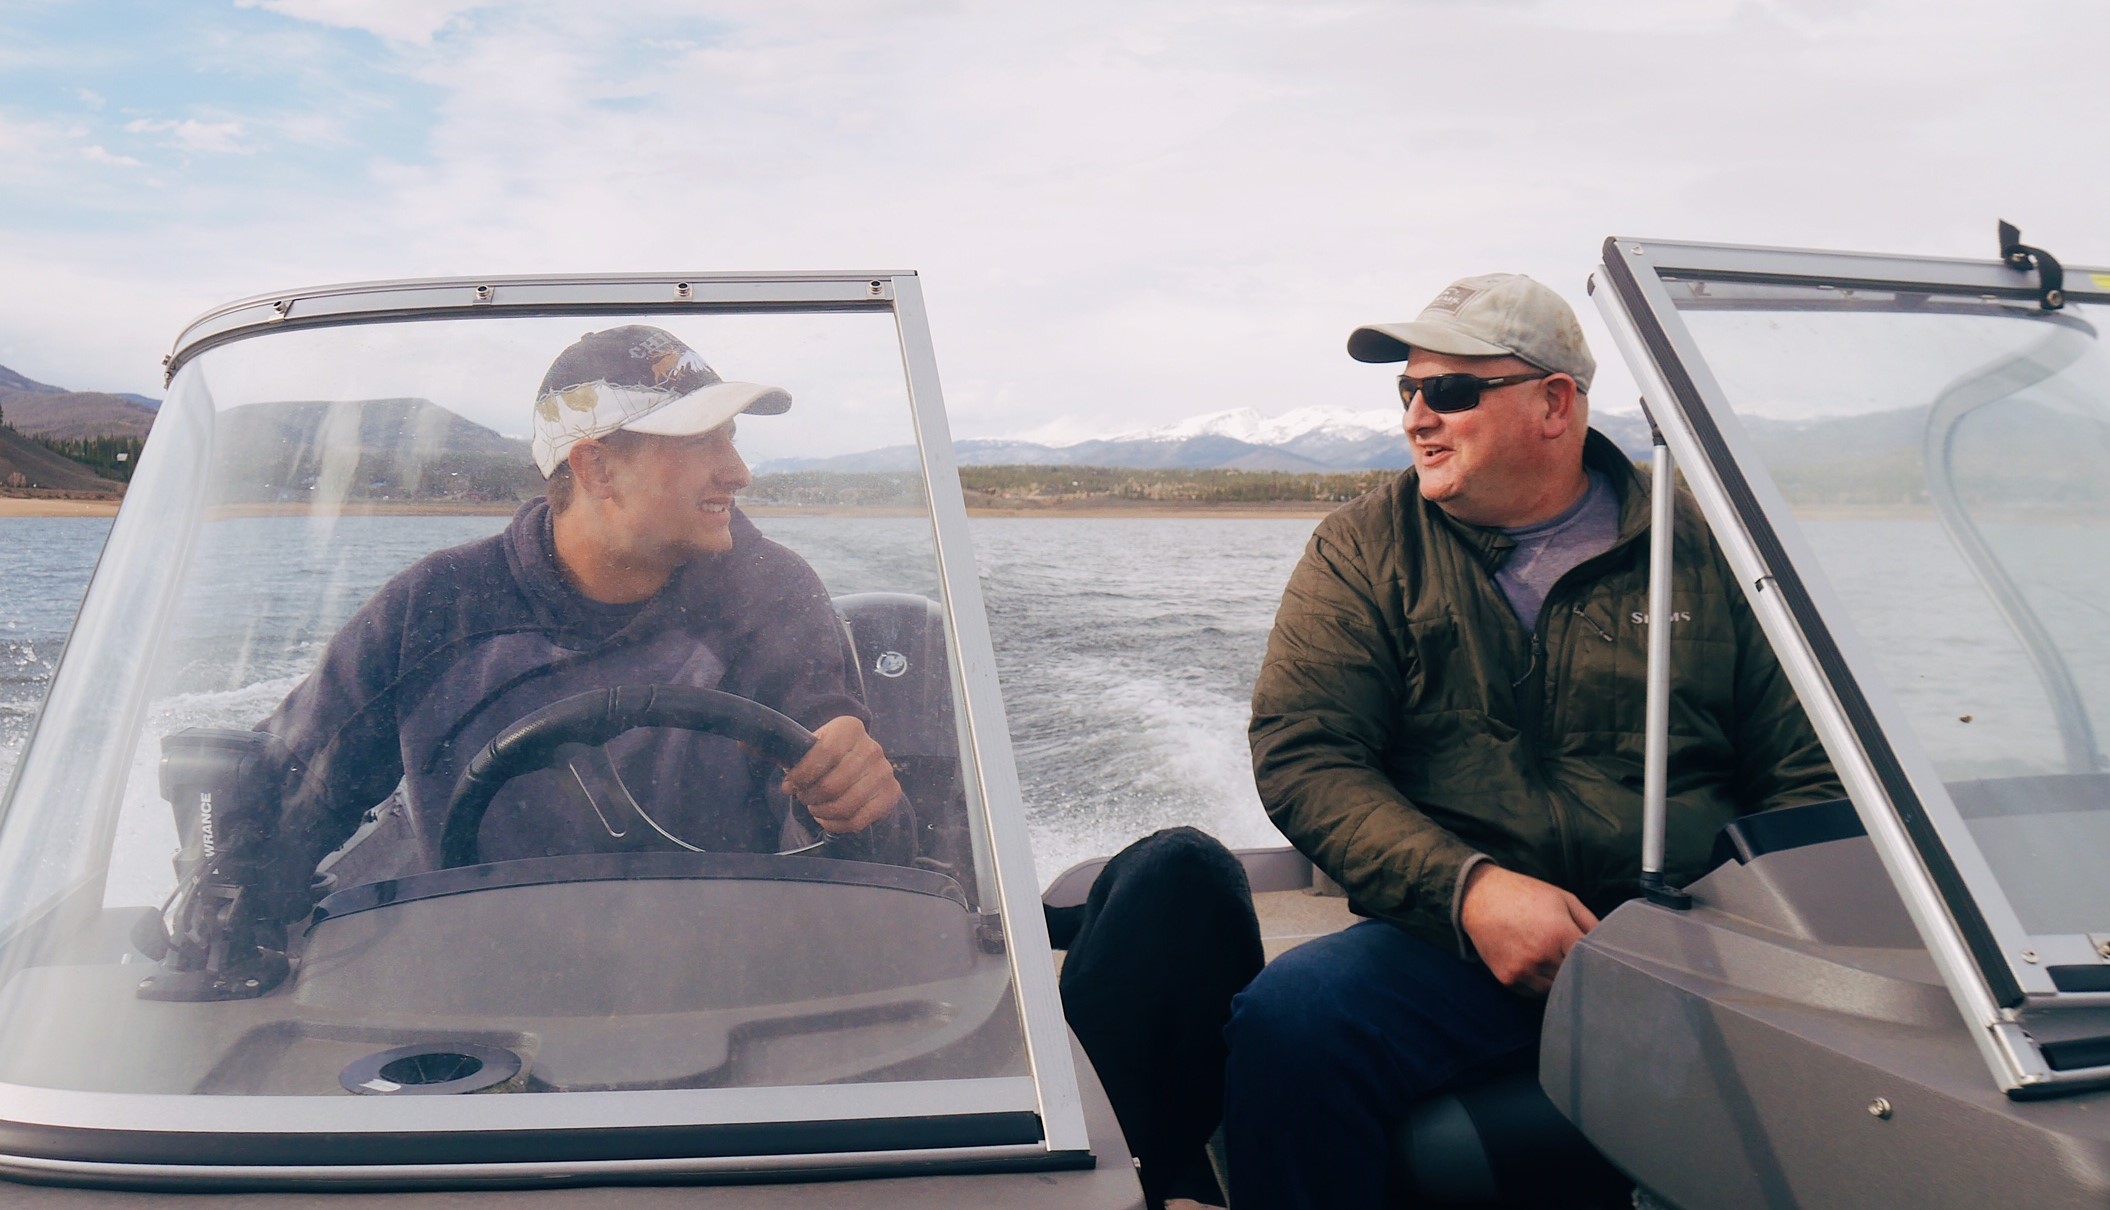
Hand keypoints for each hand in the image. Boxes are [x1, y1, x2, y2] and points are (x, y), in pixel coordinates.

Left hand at [781, 716, 901, 833]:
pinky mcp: (892, 793)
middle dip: (810, 797)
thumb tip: (788, 786)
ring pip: (846, 805)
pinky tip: (827, 818)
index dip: (802, 774)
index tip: (790, 785)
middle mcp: (872, 748)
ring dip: (822, 812)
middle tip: (804, 798)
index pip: (824, 753)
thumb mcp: (813, 746)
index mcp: (850, 728)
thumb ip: (798, 760)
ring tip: (814, 808)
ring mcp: (885, 772)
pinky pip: (858, 820)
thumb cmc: (829, 756)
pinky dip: (836, 825)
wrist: (860, 763)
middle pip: (833, 784)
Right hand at [1459, 864, 1598, 995]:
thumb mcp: (1562, 898)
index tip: (1601, 965)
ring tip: (1551, 960)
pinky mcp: (1508, 978)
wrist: (1479, 897)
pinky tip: (1533, 964)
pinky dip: (1537, 982)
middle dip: (1576, 969)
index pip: (1590, 960)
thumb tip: (1608, 943)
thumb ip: (1588, 921)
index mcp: (1559, 932)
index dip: (1596, 962)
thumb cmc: (1525, 894)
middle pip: (1573, 976)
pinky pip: (1532, 990)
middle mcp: (1542, 955)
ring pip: (1554, 988)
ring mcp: (1524, 969)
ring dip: (1557, 978)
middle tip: (1573, 960)